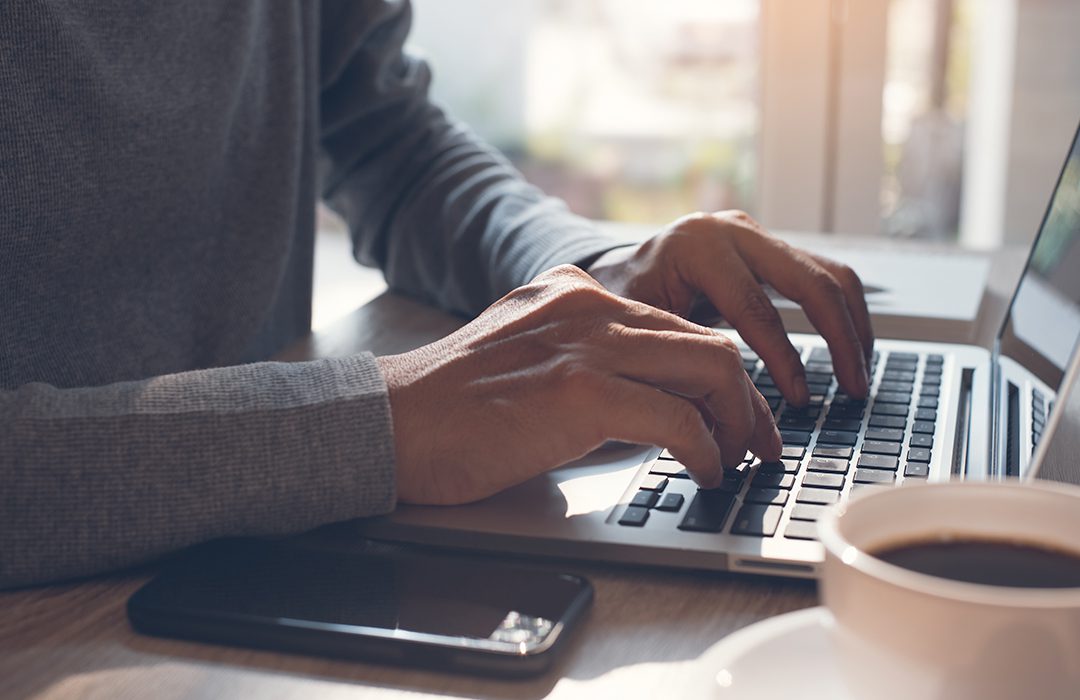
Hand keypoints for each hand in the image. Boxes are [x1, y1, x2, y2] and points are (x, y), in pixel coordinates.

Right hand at [377, 265, 782, 504]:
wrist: (389, 421)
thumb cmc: (449, 408)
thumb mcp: (526, 359)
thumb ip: (584, 362)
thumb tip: (646, 403)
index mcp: (575, 294)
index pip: (676, 326)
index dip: (719, 376)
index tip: (737, 415)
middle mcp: (590, 305)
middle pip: (708, 342)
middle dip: (747, 400)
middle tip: (759, 443)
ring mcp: (587, 343)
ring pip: (712, 367)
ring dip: (738, 422)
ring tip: (736, 460)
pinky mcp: (581, 391)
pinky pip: (678, 417)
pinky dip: (705, 449)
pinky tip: (702, 471)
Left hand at [587, 211, 873, 403]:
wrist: (615, 271)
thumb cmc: (620, 304)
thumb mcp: (640, 329)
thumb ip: (683, 359)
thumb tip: (729, 413)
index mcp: (697, 248)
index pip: (756, 308)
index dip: (784, 360)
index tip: (800, 401)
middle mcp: (733, 232)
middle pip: (810, 281)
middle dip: (839, 339)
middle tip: (853, 389)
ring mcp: (756, 235)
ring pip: (830, 273)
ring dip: (853, 325)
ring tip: (859, 374)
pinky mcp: (771, 247)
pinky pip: (823, 276)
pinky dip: (843, 314)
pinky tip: (849, 351)